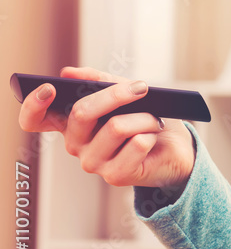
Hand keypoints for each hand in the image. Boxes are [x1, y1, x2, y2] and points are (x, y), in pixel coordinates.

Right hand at [18, 66, 195, 189]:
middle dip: (116, 94)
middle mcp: (76, 144)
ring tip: (155, 121)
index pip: (34, 120)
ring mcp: (93, 162)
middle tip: (142, 88)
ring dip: (144, 118)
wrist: (179, 149)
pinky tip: (154, 139)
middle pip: (82, 112)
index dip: (33, 105)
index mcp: (71, 123)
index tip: (49, 88)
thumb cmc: (150, 120)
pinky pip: (136, 144)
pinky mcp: (115, 176)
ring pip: (116, 127)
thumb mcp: (127, 94)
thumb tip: (68, 72)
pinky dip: (152, 135)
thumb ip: (100, 81)